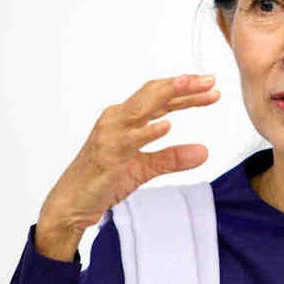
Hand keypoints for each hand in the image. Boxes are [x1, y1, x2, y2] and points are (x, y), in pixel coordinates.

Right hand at [36, 74, 220, 259]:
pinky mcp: (106, 155)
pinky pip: (129, 140)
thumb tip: (204, 152)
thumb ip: (173, 158)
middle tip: (210, 79)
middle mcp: (116, 119)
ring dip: (166, 94)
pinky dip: (147, 131)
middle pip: (153, 94)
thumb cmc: (103, 180)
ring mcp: (110, 135)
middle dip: (182, 85)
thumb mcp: (145, 168)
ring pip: (141, 107)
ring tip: (189, 85)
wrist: (71, 204)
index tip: (212, 88)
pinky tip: (167, 125)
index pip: (161, 99)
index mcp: (126, 119)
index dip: (187, 92)